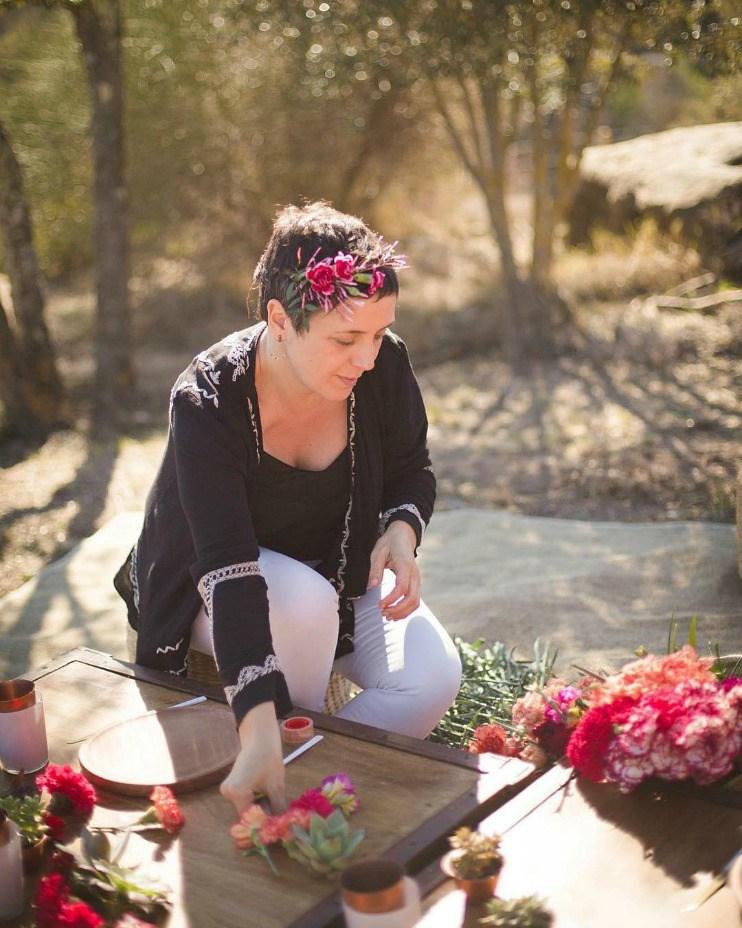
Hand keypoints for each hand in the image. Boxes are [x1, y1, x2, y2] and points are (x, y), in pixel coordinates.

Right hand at [220, 701, 286, 815]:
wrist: (260, 738)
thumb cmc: (269, 757)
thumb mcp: (276, 786)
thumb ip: (278, 809)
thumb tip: (283, 827)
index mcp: (236, 793)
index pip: (251, 818)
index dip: (266, 822)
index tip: (279, 822)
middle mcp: (227, 793)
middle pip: (248, 814)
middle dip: (264, 813)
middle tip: (279, 808)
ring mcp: (227, 790)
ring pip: (247, 807)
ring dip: (261, 806)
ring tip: (273, 794)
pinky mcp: (231, 786)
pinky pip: (244, 800)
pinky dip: (256, 799)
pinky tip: (265, 790)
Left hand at [367, 520, 419, 620]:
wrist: (404, 536)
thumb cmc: (390, 543)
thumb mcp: (378, 552)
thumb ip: (375, 569)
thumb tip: (372, 586)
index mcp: (405, 565)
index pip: (402, 588)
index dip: (392, 599)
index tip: (379, 605)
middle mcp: (415, 574)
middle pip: (412, 599)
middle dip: (398, 610)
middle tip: (382, 613)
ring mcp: (417, 580)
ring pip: (416, 602)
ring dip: (402, 612)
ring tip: (387, 616)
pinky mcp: (416, 584)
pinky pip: (415, 600)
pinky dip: (406, 610)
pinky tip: (394, 613)